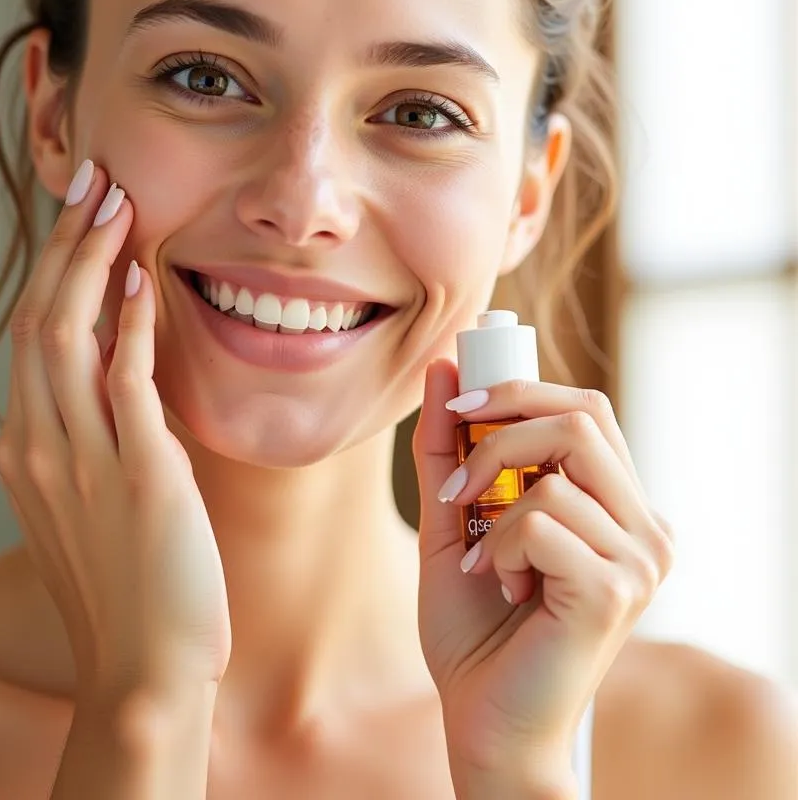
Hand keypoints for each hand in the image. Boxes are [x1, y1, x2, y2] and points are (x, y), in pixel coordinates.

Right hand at [0, 160, 230, 707]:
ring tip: (112, 201)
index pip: (31, 336)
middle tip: (92, 181)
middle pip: (39, 319)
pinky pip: (122, 380)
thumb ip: (90, 435)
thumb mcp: (88, 501)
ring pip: (65, 335)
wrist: (145, 668)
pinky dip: (127, 323)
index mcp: (25, 451)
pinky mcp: (138, 474)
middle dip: (63, 243)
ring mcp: (81, 460)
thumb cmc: (128, 584)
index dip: (51, 269)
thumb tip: (117, 368)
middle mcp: (39, 447)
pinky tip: (140, 276)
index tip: (75, 218)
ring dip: (88, 261)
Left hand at [412, 360, 673, 790]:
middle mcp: (644, 527)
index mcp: (616, 506)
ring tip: (483, 559)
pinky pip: (542, 519)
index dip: (522, 390)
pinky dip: (501, 545)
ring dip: (493, 502)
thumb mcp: (451, 519)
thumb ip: (447, 448)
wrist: (484, 719)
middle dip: (500, 429)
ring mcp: (639, 559)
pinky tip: (503, 586)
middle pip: (581, 417)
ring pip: (559, 466)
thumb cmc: (475, 625)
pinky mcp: (615, 589)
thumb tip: (440, 367)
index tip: (457, 402)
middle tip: (456, 481)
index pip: (587, 408)